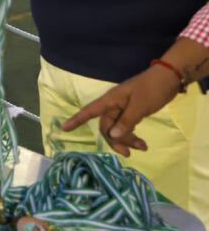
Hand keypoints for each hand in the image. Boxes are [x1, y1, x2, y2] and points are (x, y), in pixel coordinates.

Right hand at [61, 65, 181, 155]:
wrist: (168, 79)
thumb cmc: (151, 89)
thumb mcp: (139, 105)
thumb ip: (126, 121)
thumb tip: (113, 136)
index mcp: (110, 100)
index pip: (89, 111)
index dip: (76, 120)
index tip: (64, 129)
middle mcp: (113, 105)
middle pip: (106, 126)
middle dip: (115, 140)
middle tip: (128, 152)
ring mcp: (122, 109)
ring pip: (117, 129)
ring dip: (127, 140)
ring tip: (143, 147)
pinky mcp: (131, 112)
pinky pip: (126, 127)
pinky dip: (132, 136)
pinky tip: (142, 144)